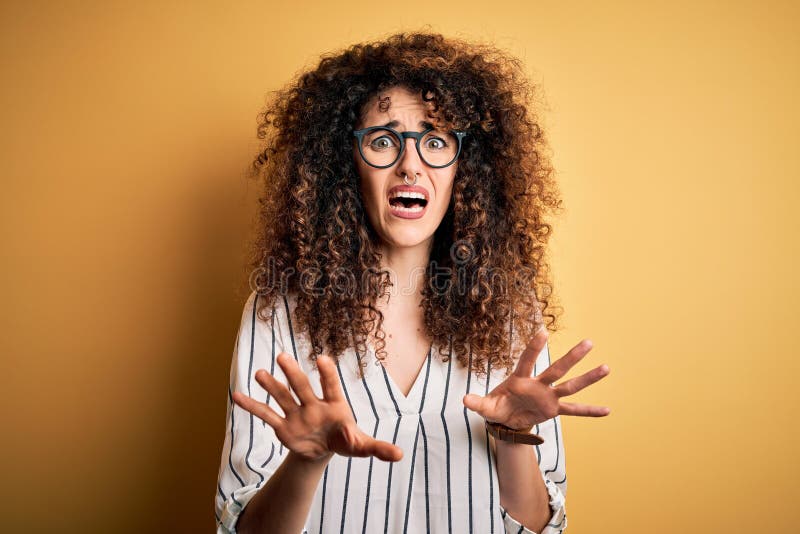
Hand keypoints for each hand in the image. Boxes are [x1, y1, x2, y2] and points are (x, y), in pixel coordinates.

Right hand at [232, 352, 403, 463]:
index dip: (328, 374)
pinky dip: (252, 406)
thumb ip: (377, 447)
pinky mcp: (283, 426)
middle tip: (283, 357)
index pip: (331, 386)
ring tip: (260, 373)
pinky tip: (237, 395)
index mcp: (334, 405)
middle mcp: (313, 404)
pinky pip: (265, 414)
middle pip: (302, 387)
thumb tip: (399, 455)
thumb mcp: (361, 446)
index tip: (323, 359)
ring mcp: (296, 414)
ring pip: (282, 396)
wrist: (324, 449)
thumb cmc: (345, 441)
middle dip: (293, 374)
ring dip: (271, 385)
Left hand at [462, 327, 610, 431]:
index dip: (535, 348)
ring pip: (570, 385)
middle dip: (572, 357)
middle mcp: (538, 385)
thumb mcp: (486, 407)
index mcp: (519, 380)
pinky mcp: (553, 410)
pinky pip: (574, 410)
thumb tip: (464, 400)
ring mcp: (548, 397)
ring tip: (606, 367)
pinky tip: (607, 410)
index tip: (543, 332)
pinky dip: (589, 411)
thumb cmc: (496, 407)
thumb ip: (478, 403)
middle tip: (588, 342)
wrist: (506, 421)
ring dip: (587, 378)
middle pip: (557, 369)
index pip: (527, 360)